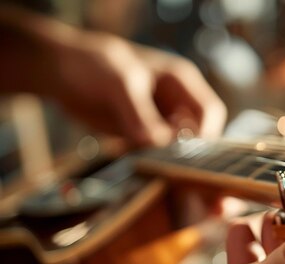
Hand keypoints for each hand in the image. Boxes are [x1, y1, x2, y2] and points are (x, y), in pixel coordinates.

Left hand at [51, 31, 225, 145]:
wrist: (60, 71)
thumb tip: (156, 142)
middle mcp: (175, 104)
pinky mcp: (140, 136)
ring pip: (175, 149)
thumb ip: (139, 113)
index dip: (205, 133)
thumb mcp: (119, 84)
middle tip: (163, 162)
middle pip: (196, 134)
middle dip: (184, 151)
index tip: (187, 153)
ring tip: (141, 159)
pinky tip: (128, 159)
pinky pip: (152, 155)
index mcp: (181, 82)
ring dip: (163, 159)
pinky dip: (145, 161)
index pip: (210, 111)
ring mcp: (158, 122)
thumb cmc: (94, 63)